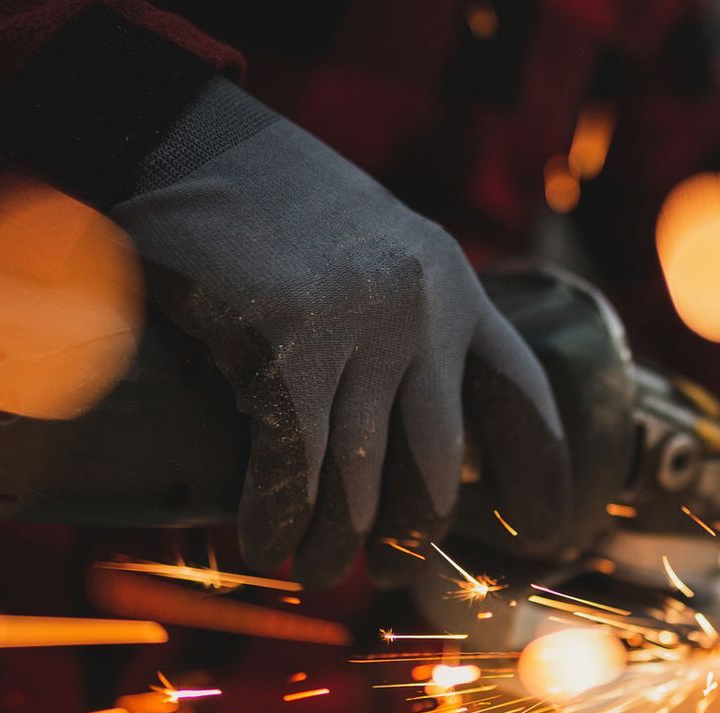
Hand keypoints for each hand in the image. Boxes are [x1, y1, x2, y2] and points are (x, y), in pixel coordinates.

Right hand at [111, 78, 567, 586]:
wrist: (176, 137)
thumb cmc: (261, 201)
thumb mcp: (367, 248)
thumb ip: (401, 320)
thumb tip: (399, 428)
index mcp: (452, 284)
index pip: (518, 388)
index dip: (537, 463)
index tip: (542, 524)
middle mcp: (423, 308)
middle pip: (437, 458)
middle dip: (413, 529)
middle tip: (388, 568)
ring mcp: (359, 325)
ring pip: (359, 474)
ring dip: (336, 539)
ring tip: (313, 569)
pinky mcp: (285, 340)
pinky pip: (294, 462)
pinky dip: (279, 515)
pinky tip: (264, 542)